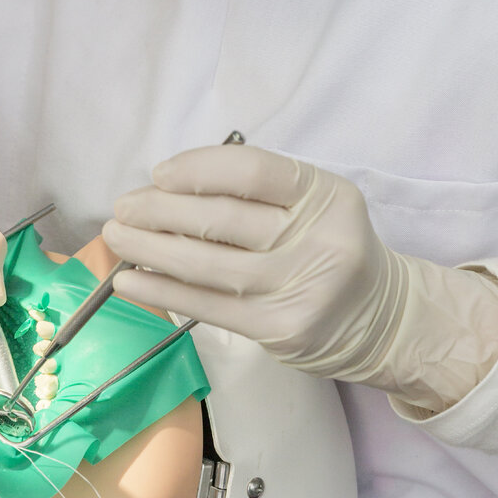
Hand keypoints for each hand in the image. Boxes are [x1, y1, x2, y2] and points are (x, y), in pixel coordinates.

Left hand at [103, 144, 497, 411]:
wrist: (382, 319)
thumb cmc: (330, 247)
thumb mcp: (315, 204)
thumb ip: (259, 191)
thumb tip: (169, 187)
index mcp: (325, 194)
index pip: (253, 170)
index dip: (198, 168)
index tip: (159, 173)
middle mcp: (317, 239)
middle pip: (224, 218)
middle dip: (161, 209)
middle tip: (123, 205)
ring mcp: (298, 288)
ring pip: (209, 264)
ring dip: (151, 248)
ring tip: (115, 237)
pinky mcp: (279, 329)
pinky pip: (209, 306)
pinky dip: (162, 291)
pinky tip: (129, 280)